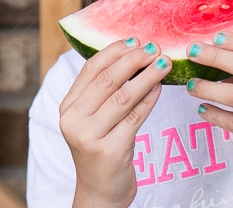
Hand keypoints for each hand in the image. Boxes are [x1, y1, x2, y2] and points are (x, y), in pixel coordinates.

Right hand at [59, 38, 171, 207]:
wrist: (100, 193)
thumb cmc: (101, 149)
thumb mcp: (93, 119)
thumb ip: (104, 92)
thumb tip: (133, 54)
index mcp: (68, 107)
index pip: (90, 69)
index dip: (114, 51)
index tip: (135, 39)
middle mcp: (74, 120)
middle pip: (107, 80)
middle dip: (134, 60)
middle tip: (155, 48)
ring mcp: (90, 136)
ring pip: (123, 97)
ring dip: (147, 76)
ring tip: (164, 63)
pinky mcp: (110, 150)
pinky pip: (135, 118)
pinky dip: (149, 99)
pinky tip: (160, 88)